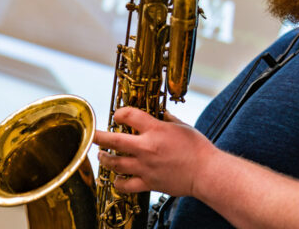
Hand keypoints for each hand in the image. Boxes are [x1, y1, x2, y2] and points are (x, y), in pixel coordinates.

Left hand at [93, 107, 216, 196]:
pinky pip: (126, 185)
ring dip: (105, 158)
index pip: (129, 116)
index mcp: (156, 130)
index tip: (118, 115)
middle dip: (98, 136)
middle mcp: (146, 148)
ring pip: (115, 164)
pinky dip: (118, 182)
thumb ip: (168, 120)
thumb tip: (161, 115)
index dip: (120, 113)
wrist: (206, 172)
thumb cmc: (198, 148)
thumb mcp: (183, 126)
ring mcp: (145, 167)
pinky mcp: (148, 182)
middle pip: (113, 141)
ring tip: (102, 155)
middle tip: (92, 135)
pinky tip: (116, 179)